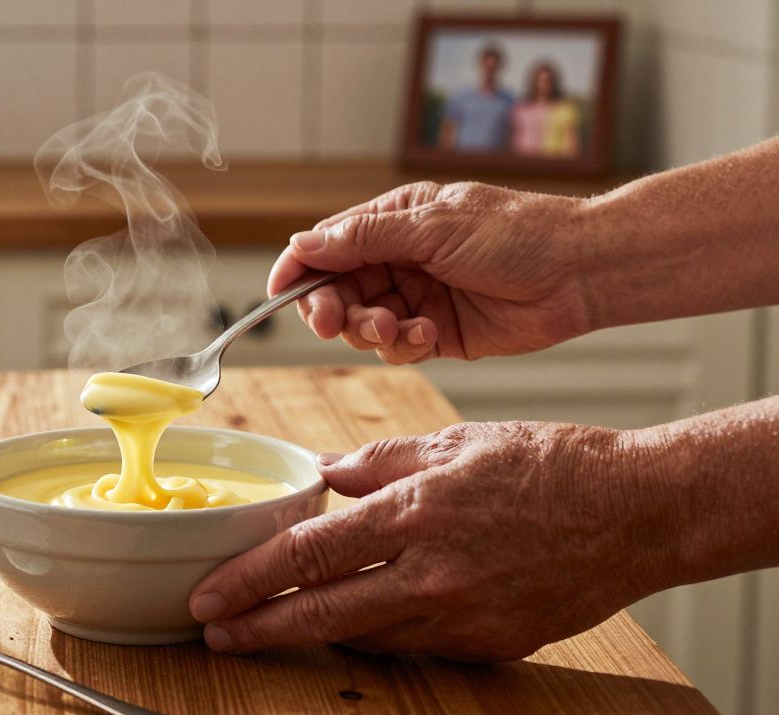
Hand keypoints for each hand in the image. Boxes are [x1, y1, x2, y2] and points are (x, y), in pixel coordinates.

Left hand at [188, 421, 676, 661]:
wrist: (636, 512)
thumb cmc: (550, 465)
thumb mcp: (456, 442)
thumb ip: (380, 460)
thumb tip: (323, 471)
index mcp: (417, 511)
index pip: (310, 554)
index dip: (251, 579)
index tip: (210, 595)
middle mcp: (433, 572)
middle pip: (323, 612)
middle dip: (258, 628)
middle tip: (214, 632)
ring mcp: (463, 615)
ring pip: (364, 635)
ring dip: (313, 631)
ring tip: (271, 624)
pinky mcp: (489, 643)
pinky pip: (415, 645)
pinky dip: (378, 632)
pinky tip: (356, 619)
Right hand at [269, 181, 592, 363]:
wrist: (581, 272)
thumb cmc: (518, 233)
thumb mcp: (433, 227)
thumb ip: (363, 240)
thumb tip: (302, 243)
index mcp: (393, 222)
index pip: (326, 246)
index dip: (298, 269)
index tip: (278, 294)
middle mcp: (399, 259)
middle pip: (337, 291)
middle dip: (333, 309)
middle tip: (338, 323)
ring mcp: (417, 297)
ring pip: (363, 324)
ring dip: (371, 330)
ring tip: (401, 328)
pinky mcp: (437, 333)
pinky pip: (398, 347)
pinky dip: (405, 345)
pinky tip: (429, 335)